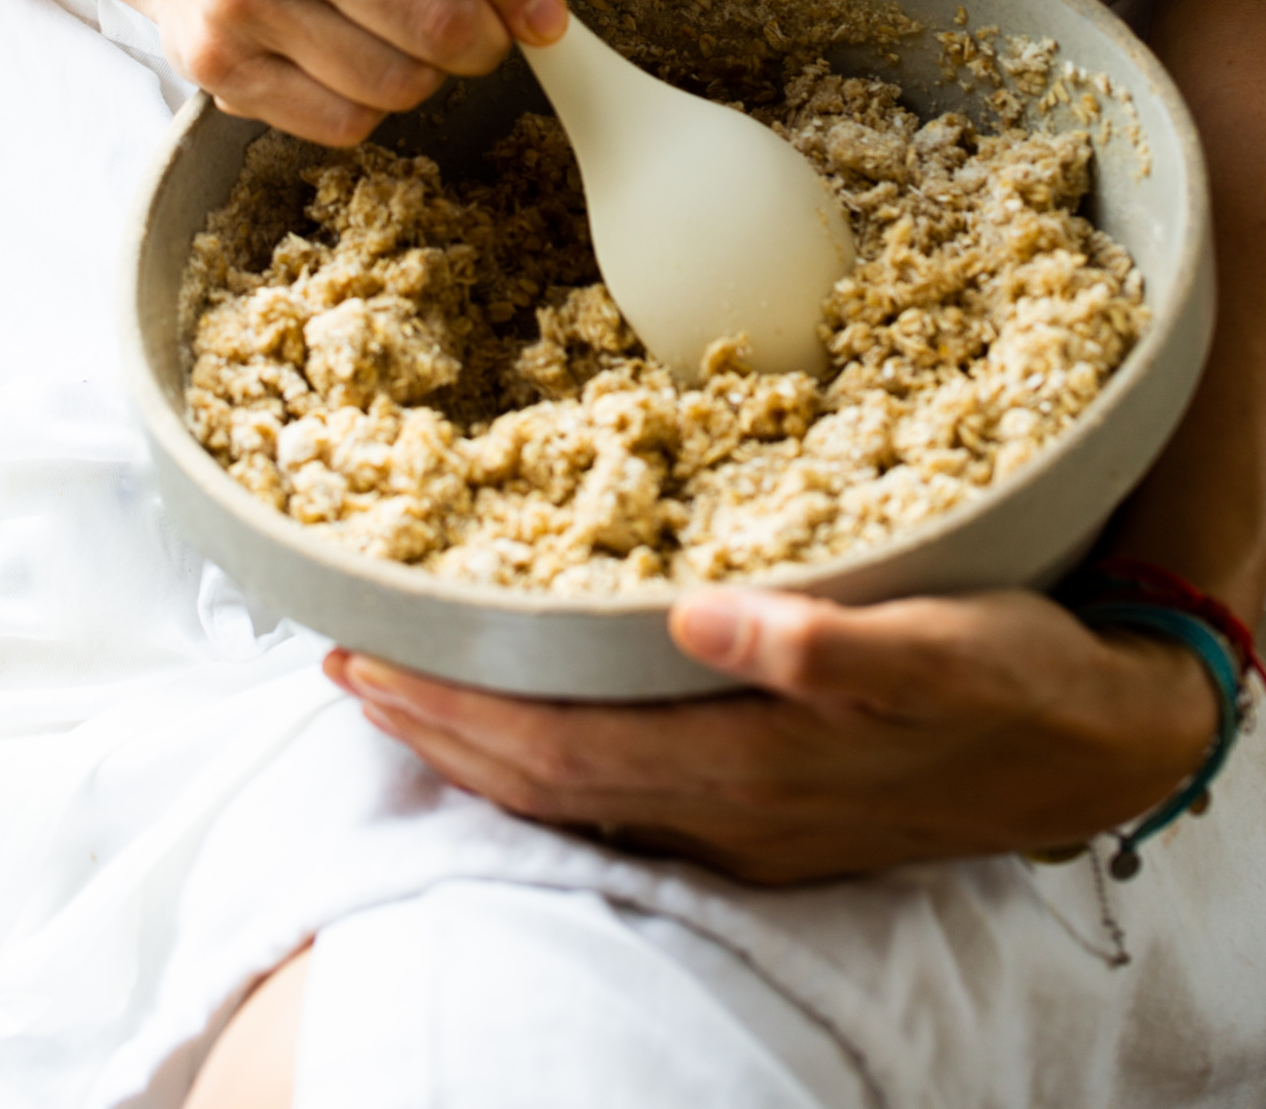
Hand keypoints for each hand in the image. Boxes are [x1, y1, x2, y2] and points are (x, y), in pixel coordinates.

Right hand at [127, 0, 566, 143]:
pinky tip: (355, 55)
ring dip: (432, 69)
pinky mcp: (220, 66)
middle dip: (489, 35)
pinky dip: (372, 102)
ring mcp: (241, 1)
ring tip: (409, 28)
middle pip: (442, 19)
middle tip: (479, 20)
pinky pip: (346, 123)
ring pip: (401, 84)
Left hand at [323, 588, 1217, 883]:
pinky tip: (531, 726)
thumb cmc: (1019, 679)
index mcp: (751, 766)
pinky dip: (546, 760)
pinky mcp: (770, 810)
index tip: (362, 659)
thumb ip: (833, 642)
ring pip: (574, 798)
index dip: (452, 713)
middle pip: (541, 786)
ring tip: (405, 696)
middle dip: (433, 733)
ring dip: (478, 750)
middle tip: (343, 670)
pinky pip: (619, 794)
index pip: (556, 751)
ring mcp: (747, 824)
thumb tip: (703, 617)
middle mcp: (730, 811)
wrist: (1097, 744)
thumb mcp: (951, 643)